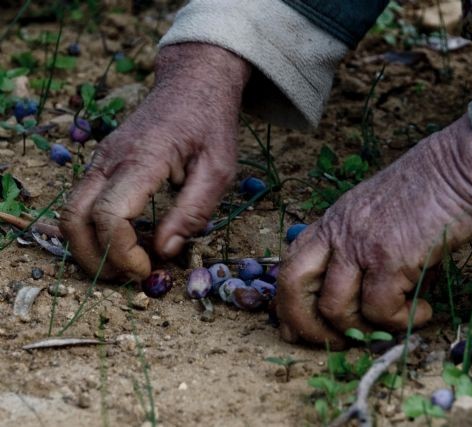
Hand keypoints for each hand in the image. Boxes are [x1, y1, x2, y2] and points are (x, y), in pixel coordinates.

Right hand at [60, 43, 250, 280]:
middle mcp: (111, 158)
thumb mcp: (219, 170)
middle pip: (75, 216)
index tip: (148, 269)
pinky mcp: (103, 161)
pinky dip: (93, 227)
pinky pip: (83, 199)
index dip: (122, 251)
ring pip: (71, 209)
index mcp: (143, 158)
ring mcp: (102, 158)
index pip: (109, 214)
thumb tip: (165, 251)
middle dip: (94, 257)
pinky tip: (124, 240)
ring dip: (88, 245)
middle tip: (127, 277)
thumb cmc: (210, 126)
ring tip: (123, 264)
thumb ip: (193, 212)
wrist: (193, 85)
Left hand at [275, 115, 471, 348]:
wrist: (461, 165)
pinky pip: (380, 310)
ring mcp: (361, 244)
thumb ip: (364, 247)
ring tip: (391, 325)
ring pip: (335, 308)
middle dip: (304, 323)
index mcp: (334, 221)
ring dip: (362, 330)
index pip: (291, 262)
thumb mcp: (379, 212)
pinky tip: (422, 312)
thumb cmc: (430, 189)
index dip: (286, 301)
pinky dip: (400, 322)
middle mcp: (339, 232)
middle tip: (332, 343)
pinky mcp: (390, 257)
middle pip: (293, 284)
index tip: (294, 328)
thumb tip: (368, 300)